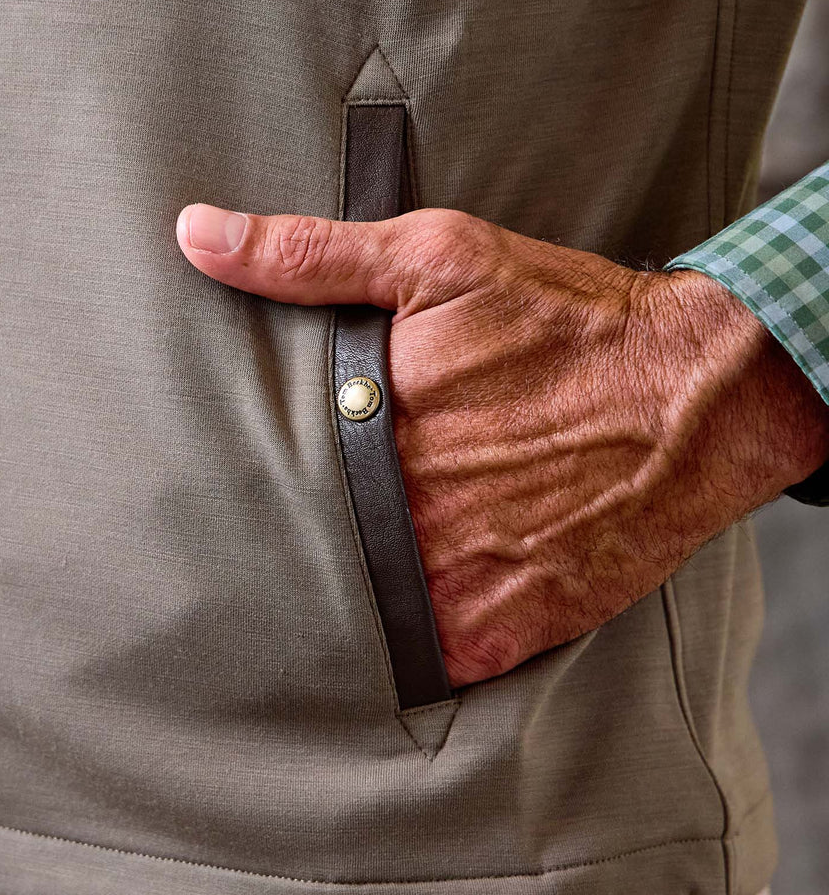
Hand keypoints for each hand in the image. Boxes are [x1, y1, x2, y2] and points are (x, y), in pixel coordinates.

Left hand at [176, 203, 828, 685]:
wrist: (700, 396)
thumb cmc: (566, 321)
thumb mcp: (434, 257)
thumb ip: (308, 254)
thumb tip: (195, 235)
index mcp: (372, 426)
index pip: (259, 476)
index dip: (238, 484)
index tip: (217, 488)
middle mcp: (407, 512)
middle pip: (302, 549)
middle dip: (283, 542)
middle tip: (251, 545)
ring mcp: (455, 581)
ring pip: (351, 615)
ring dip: (334, 599)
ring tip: (306, 593)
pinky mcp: (501, 630)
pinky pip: (421, 659)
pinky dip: (401, 644)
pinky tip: (387, 620)